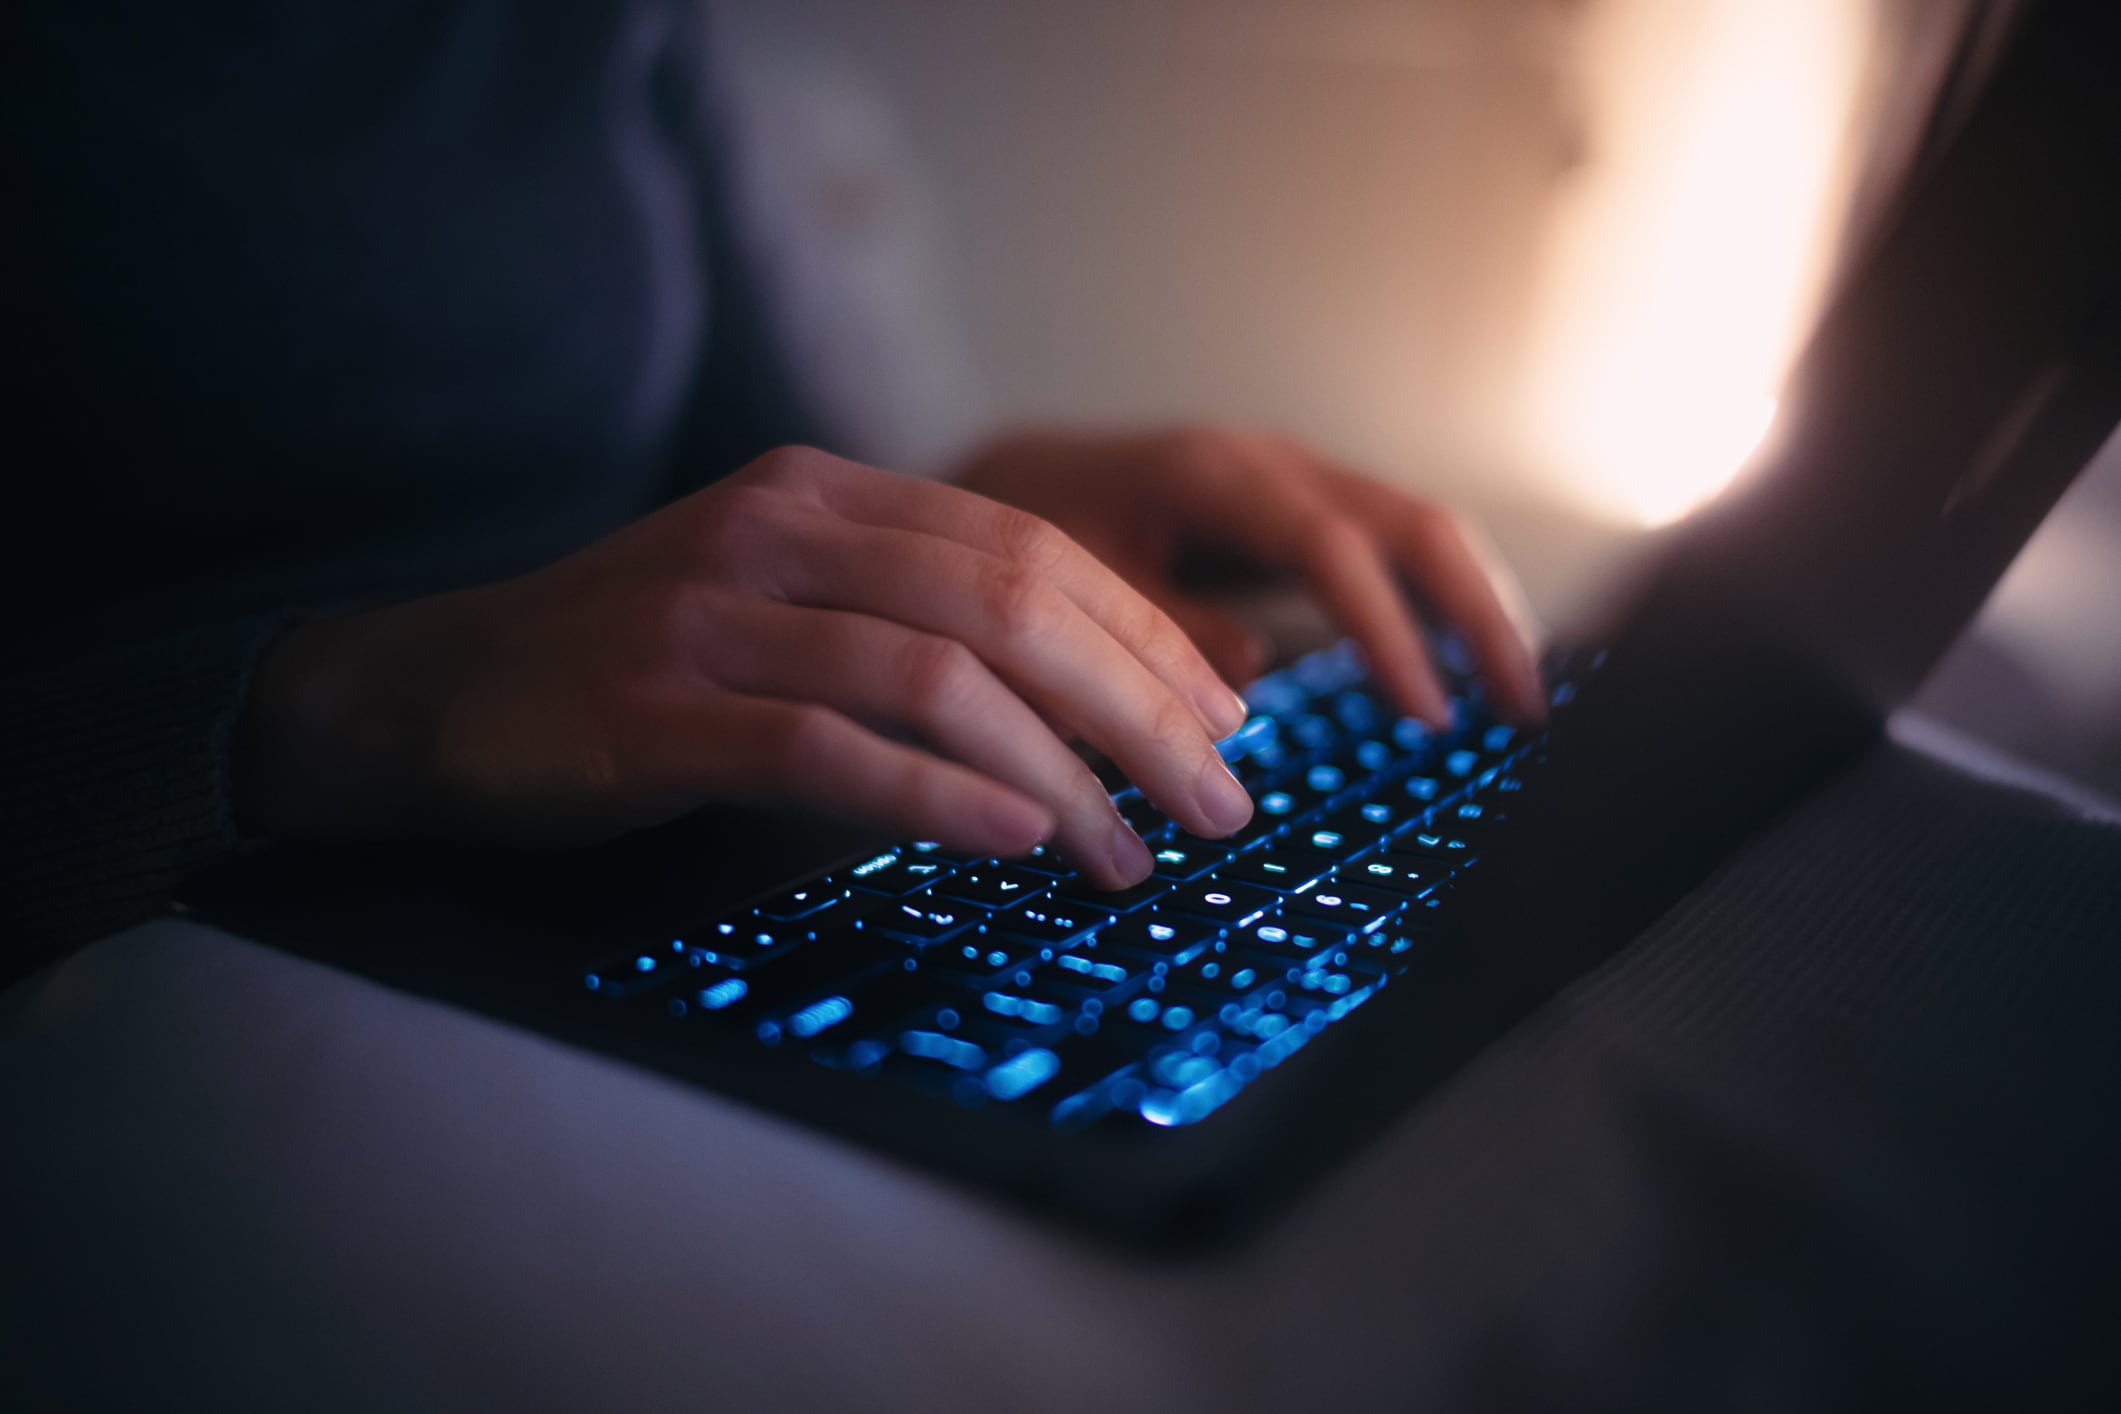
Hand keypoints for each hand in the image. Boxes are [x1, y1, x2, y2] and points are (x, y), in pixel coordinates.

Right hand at [233, 447, 1254, 886]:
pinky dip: (940, 796)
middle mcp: (780, 530)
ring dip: (1063, 774)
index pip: (1031, 547)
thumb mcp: (783, 611)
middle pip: (1012, 604)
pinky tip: (1019, 839)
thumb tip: (1084, 706)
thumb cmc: (634, 669)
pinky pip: (831, 747)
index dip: (1145, 634)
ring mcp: (715, 613)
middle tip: (1222, 800)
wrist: (431, 693)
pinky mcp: (660, 707)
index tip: (1227, 716)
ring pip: (939, 678)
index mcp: (825, 494)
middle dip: (1140, 709)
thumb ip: (909, 626)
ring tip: (1134, 856)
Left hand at [955, 428, 1546, 725]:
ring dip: (1475, 606)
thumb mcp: (1065, 584)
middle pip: (1409, 522)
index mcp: (1212, 472)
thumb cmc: (1024, 530)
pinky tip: (1471, 662)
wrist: (1004, 473)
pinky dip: (1440, 598)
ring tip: (1520, 696)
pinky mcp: (1302, 505)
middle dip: (1477, 613)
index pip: (1330, 547)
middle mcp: (1270, 461)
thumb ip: (1150, 626)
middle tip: (1526, 710)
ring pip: (1417, 526)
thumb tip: (1252, 677)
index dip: (1385, 630)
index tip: (1426, 715)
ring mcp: (1294, 475)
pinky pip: (1393, 542)